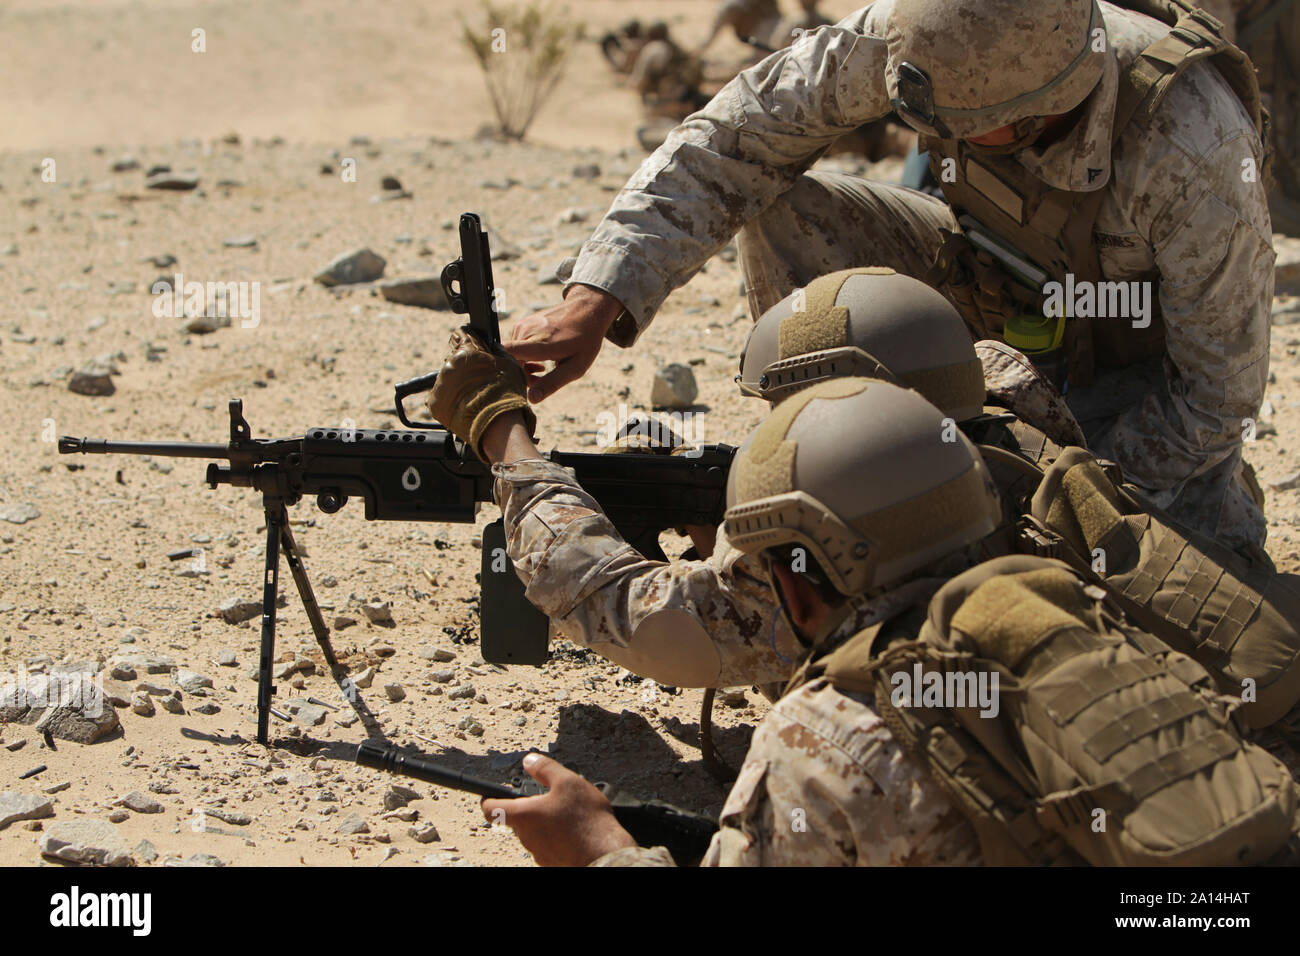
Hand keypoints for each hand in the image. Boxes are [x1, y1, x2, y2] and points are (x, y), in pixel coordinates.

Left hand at [425, 326, 535, 459]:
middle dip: (463, 366)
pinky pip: (441, 398)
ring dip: (456, 384)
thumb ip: (497, 351)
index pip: (460, 335)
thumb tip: (492, 346)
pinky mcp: (435, 403)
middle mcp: (448, 365)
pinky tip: (464, 405)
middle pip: (453, 359)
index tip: (471, 346)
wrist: (496, 424)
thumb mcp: (509, 364)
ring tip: (473, 395)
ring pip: (447, 379)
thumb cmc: (506, 393)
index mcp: (465, 351)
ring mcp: (440, 385)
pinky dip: (450, 400)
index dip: (468, 340)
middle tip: (478, 379)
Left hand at [481, 753, 636, 865]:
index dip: (488, 799)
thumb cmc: (586, 821)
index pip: (490, 809)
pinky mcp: (551, 862)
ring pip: (533, 832)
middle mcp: (526, 837)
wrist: (605, 855)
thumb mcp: (568, 782)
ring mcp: (538, 853)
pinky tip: (574, 829)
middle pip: (515, 819)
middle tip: (547, 798)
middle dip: (527, 808)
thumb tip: (529, 760)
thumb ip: (545, 769)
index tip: (490, 794)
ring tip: (566, 813)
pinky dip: (555, 836)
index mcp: (523, 815)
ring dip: (543, 822)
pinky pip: (547, 845)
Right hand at [505, 284, 623, 402]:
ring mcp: (522, 326)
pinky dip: (524, 357)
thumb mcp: (576, 367)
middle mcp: (527, 332)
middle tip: (540, 381)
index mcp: (541, 343)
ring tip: (543, 369)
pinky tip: (540, 359)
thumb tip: (531, 399)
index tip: (513, 383)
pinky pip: (515, 347)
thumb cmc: (584, 340)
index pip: (507, 352)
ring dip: (524, 367)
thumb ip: (552, 382)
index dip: (503, 370)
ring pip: (512, 355)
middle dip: (521, 376)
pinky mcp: (521, 324)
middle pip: (510, 362)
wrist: (586, 310)